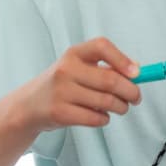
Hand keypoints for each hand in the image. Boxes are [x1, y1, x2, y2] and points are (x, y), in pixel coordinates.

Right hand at [10, 38, 139, 131]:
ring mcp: (61, 92)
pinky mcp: (60, 113)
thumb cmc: (62, 84)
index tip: (136, 73)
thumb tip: (136, 69)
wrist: (29, 105)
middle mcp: (66, 70)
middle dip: (131, 91)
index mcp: (74, 54)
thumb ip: (106, 66)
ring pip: (107, 102)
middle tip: (136, 98)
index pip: (102, 46)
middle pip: (110, 80)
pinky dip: (105, 119)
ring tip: (120, 107)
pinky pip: (96, 118)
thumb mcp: (78, 68)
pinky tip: (101, 116)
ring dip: (121, 107)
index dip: (122, 59)